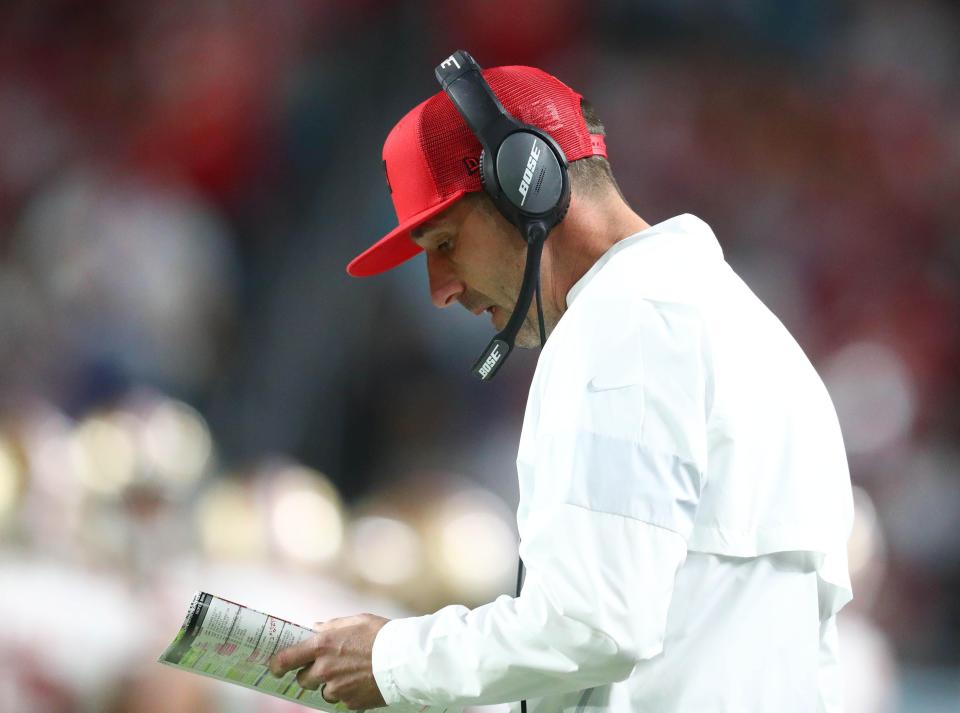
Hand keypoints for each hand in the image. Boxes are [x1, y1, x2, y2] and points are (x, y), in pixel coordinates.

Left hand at [269, 613, 389, 709]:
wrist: (404, 659)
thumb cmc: (381, 634)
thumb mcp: (355, 621)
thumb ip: (331, 627)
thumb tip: (317, 628)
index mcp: (322, 646)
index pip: (286, 659)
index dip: (277, 664)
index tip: (275, 667)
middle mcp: (324, 669)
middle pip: (303, 679)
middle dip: (310, 674)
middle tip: (325, 667)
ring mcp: (336, 688)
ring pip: (324, 691)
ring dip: (331, 684)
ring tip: (351, 673)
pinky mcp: (349, 702)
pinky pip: (341, 700)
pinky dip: (348, 692)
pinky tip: (362, 681)